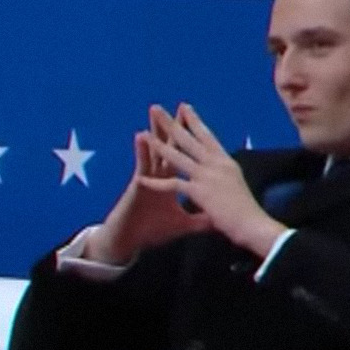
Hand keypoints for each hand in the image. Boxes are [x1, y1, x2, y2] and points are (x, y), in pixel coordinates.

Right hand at [84, 106, 212, 264]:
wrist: (130, 242)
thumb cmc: (153, 231)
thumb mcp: (184, 225)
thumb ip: (201, 219)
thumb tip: (218, 218)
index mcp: (173, 182)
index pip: (187, 158)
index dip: (194, 145)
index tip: (205, 129)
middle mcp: (160, 176)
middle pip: (171, 148)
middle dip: (177, 128)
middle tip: (182, 106)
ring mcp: (147, 178)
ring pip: (153, 150)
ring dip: (155, 131)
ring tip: (156, 112)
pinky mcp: (136, 185)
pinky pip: (141, 165)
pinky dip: (141, 151)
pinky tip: (141, 136)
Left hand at [136, 103, 286, 257]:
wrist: (254, 225)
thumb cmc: (248, 210)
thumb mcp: (236, 186)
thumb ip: (225, 178)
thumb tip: (222, 173)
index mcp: (226, 162)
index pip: (207, 136)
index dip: (194, 121)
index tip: (184, 107)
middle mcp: (216, 164)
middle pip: (190, 139)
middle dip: (171, 123)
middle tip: (156, 108)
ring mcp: (208, 176)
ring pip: (178, 156)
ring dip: (159, 145)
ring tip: (143, 133)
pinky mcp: (200, 191)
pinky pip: (174, 184)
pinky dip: (157, 183)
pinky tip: (142, 180)